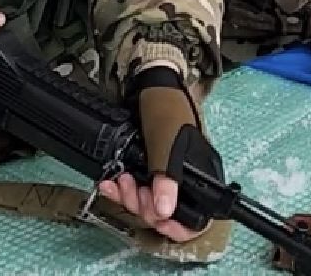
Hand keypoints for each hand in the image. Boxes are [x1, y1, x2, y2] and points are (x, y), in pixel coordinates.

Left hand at [96, 67, 227, 244]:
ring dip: (129, 196)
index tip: (159, 222)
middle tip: (130, 190)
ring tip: (117, 181)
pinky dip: (121, 188)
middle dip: (145, 207)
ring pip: (148, 203)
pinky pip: (135, 189)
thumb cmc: (165, 108)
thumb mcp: (166, 143)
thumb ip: (166, 178)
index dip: (180, 226)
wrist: (147, 84)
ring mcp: (164, 174)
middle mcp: (185, 178)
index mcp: (201, 174)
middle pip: (168, 212)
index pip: (200, 216)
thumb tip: (164, 213)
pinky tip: (109, 183)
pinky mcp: (146, 168)